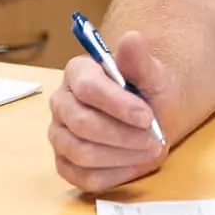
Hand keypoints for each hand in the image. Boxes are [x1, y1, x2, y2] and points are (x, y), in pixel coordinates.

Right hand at [47, 30, 167, 193]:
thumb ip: (140, 61)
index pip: (88, 89)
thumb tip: (132, 38)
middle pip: (82, 124)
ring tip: (150, 149)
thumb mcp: (153, 75)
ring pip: (81, 153)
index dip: (118, 105)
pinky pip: (82, 176)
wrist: (153, 117)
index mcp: (78, 73)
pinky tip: (135, 163)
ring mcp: (59, 135)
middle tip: (154, 139)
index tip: (147, 116)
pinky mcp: (65, 163)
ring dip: (121, 155)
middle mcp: (61, 103)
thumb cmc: (149, 92)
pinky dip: (114, 174)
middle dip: (122, 135)